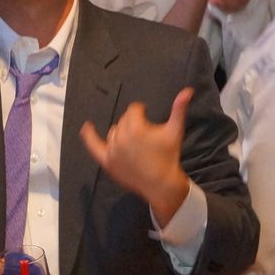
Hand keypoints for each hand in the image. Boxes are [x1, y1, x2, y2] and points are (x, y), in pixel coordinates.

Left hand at [80, 87, 192, 224]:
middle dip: (133, 123)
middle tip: (145, 135)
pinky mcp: (107, 162)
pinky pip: (94, 146)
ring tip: (134, 142)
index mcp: (136, 127)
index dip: (142, 112)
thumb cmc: (169, 156)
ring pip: (114, 132)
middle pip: (123, 120)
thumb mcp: (175, 130)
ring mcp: (112, 150)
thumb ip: (179, 109)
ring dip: (122, 132)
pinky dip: (89, 136)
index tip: (148, 116)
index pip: (134, 110)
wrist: (161, 183)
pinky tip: (86, 127)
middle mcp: (120, 137)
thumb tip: (188, 90)